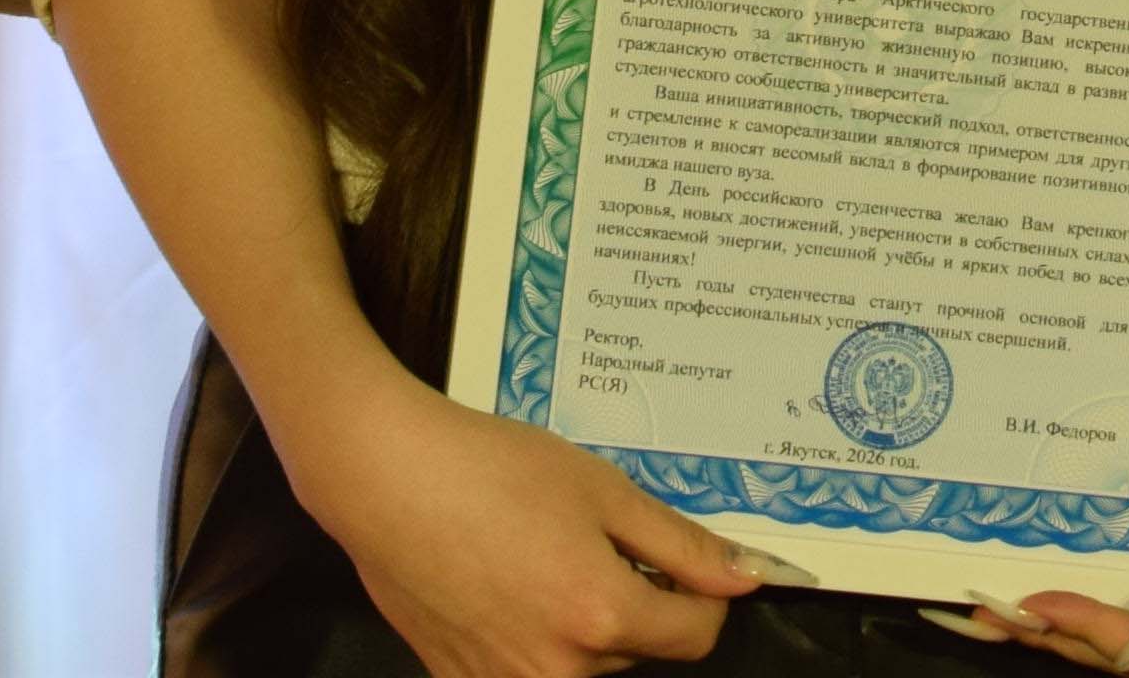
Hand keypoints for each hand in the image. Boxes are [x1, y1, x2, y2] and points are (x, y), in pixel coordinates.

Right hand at [283, 370, 763, 677]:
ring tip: (544, 554)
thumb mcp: (603, 491)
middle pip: (637, 650)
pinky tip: (509, 580)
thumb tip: (743, 578)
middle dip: (636, 601)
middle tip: (594, 537)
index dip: (702, 593)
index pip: (696, 637)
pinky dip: (534, 634)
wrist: (386, 478)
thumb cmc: (490, 471)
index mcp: (601, 619)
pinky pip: (527, 670)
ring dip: (586, 622)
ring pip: (584, 664)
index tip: (679, 560)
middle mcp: (557, 670)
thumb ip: (681, 545)